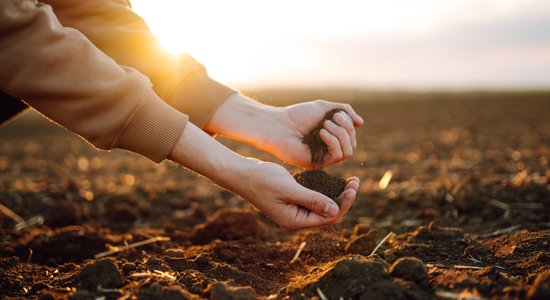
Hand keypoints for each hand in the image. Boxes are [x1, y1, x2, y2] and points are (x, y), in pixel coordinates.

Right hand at [168, 123, 359, 229]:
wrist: (240, 173)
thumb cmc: (262, 180)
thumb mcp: (289, 188)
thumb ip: (312, 199)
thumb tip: (335, 209)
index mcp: (295, 220)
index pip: (328, 217)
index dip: (344, 203)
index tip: (353, 187)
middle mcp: (296, 218)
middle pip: (328, 213)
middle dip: (343, 199)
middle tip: (355, 181)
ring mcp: (293, 210)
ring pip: (322, 205)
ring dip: (336, 194)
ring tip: (350, 180)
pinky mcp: (292, 199)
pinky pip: (313, 198)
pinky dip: (325, 189)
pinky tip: (333, 179)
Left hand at [268, 100, 363, 167]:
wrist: (278, 125)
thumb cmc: (297, 115)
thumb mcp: (325, 108)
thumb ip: (344, 111)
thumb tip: (361, 123)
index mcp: (331, 138)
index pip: (351, 136)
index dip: (349, 124)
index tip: (337, 113)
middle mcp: (328, 149)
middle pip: (352, 144)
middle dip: (346, 129)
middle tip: (332, 118)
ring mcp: (323, 158)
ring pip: (348, 151)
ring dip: (340, 135)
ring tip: (325, 125)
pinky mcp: (317, 164)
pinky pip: (336, 156)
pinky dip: (333, 142)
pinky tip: (321, 133)